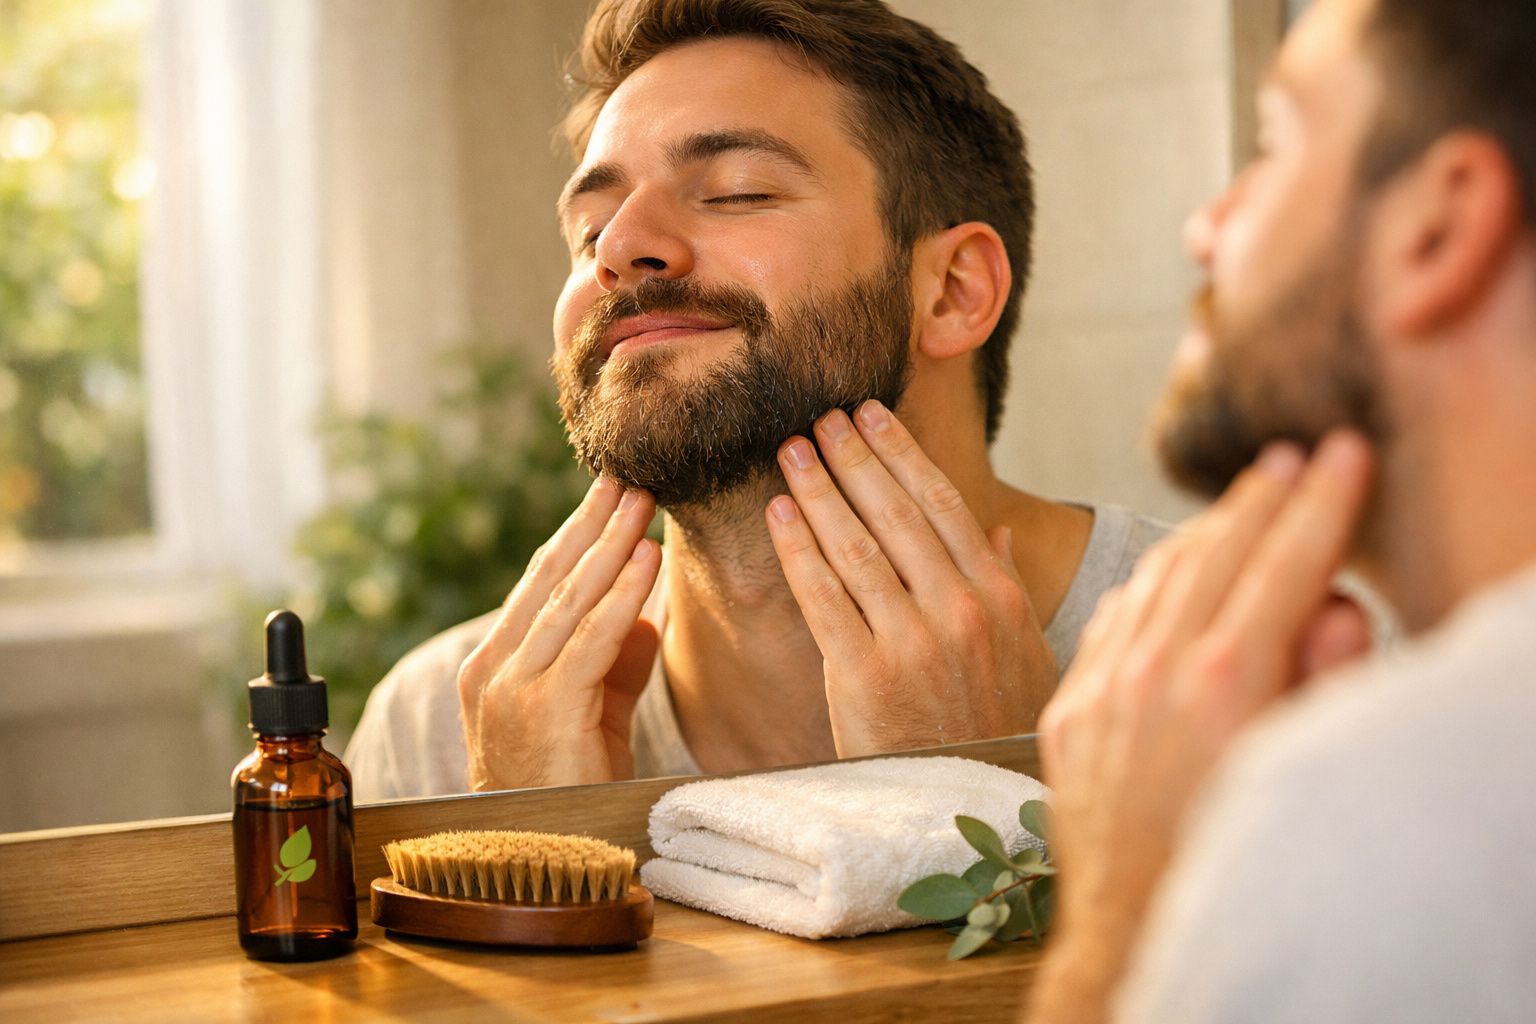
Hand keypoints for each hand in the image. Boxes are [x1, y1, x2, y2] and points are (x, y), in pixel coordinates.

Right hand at [458, 477, 660, 789]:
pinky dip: (622, 594)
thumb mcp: (590, 711)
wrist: (544, 860)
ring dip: (611, 545)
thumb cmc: (569, 788)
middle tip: (627, 478)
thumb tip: (643, 616)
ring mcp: (514, 688)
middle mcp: (493, 671)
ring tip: (644, 503)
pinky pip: (591, 638)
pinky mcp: (546, 708)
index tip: (608, 495)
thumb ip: (611, 662)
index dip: (576, 537)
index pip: (538, 586)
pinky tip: (646, 559)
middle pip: (550, 580)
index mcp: (491, 667)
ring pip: (570, 600)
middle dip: (592, 525)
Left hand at [765, 400, 1057, 756]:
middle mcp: (959, 611)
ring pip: (857, 547)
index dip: (902, 453)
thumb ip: (1008, 588)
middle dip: (855, 458)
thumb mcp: (1025, 656)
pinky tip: (779, 514)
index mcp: (998, 597)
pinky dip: (799, 549)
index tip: (873, 413)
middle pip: (896, 514)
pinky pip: (823, 598)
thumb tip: (996, 532)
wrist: (977, 806)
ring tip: (792, 450)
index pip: (943, 504)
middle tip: (821, 416)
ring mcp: (912, 643)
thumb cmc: (996, 727)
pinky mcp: (865, 678)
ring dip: (820, 491)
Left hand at [1025, 432, 1373, 1023]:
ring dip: (1197, 533)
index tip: (1338, 455)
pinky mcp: (1065, 709)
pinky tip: (1164, 571)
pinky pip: (1105, 622)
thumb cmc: (1230, 856)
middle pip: (1212, 556)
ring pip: (1151, 579)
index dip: (1318, 504)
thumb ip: (1318, 677)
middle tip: (1286, 460)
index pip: (1283, 564)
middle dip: (1256, 501)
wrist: (1134, 924)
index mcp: (1223, 684)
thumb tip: (1330, 602)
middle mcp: (1153, 673)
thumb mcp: (1297, 766)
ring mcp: (1101, 688)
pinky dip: (1142, 586)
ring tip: (1234, 503)